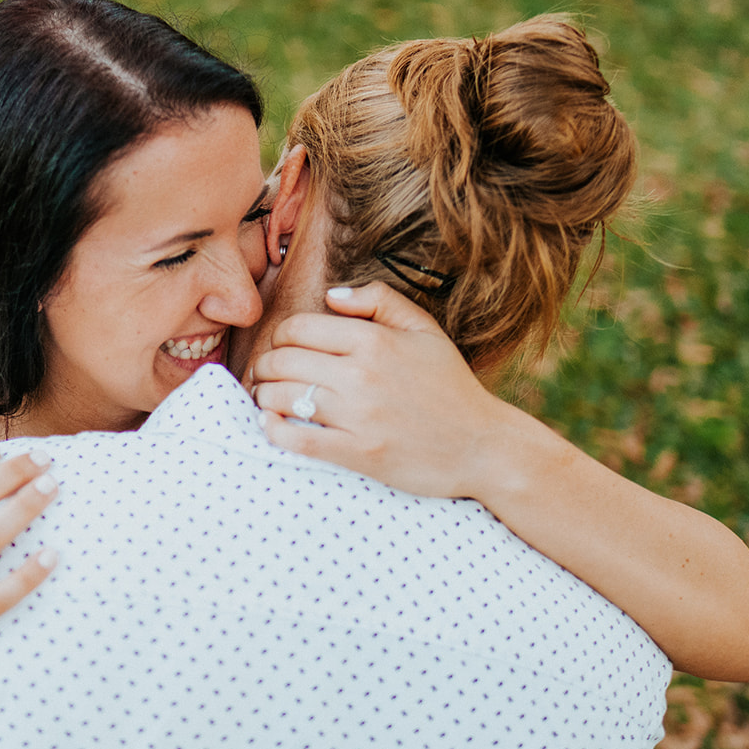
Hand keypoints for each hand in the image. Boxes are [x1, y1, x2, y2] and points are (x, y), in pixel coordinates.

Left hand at [250, 282, 507, 498]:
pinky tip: (272, 426)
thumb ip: (379, 301)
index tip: (284, 349)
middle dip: (265, 366)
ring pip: (281, 397)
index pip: (297, 328)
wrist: (483, 446)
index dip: (280, 337)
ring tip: (269, 400)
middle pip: (281, 361)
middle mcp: (362, 375)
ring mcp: (359, 416)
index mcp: (374, 340)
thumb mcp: (424, 330)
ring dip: (265, 398)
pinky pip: (297, 440)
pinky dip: (274, 432)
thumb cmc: (450, 386)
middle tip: (267, 376)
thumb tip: (330, 295)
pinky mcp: (359, 453)